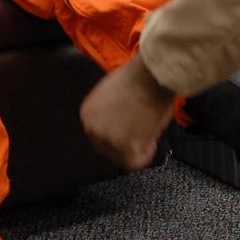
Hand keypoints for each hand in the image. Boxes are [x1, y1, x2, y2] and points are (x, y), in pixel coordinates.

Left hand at [80, 53, 174, 170]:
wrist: (150, 77)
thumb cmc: (138, 80)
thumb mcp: (112, 93)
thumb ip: (109, 112)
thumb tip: (119, 121)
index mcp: (88, 114)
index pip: (99, 134)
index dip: (117, 135)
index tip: (129, 132)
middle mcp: (92, 128)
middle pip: (108, 149)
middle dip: (126, 144)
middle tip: (141, 136)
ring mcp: (107, 139)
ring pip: (122, 156)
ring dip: (137, 147)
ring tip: (148, 132)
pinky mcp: (124, 147)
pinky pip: (136, 162)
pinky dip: (146, 154)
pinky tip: (151, 140)